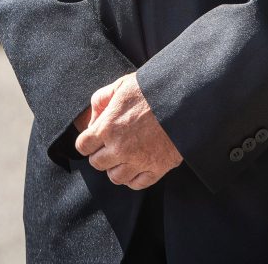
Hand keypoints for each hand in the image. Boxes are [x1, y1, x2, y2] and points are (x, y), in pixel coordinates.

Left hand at [74, 73, 182, 189]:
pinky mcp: (157, 168)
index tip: (95, 137)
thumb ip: (101, 99)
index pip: (83, 146)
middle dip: (101, 153)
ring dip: (116, 167)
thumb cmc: (152, 87)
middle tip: (111, 143)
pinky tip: (137, 164)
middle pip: (97, 163)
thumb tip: (92, 119)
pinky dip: (134, 177)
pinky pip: (136, 184)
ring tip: (124, 154)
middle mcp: (119, 148)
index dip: (88, 140)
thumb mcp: (122, 84)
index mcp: (108, 126)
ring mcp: (138, 161)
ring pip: (115, 177)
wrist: (184, 96)